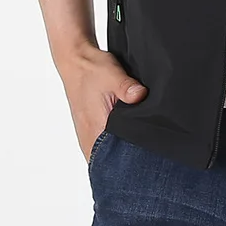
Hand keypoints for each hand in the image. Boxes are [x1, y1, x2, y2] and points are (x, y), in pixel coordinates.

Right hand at [57, 45, 147, 159]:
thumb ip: (127, 88)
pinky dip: (113, 148)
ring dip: (119, 155)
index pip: (111, 161)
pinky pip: (101, 147)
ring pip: (104, 156)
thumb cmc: (92, 69)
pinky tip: (127, 142)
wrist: (76, 61)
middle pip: (109, 162)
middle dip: (127, 163)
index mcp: (95, 128)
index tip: (145, 164)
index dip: (128, 165)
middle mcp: (88, 137)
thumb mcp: (112, 74)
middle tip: (149, 162)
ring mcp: (87, 135)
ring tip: (140, 155)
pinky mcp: (90, 130)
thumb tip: (140, 95)